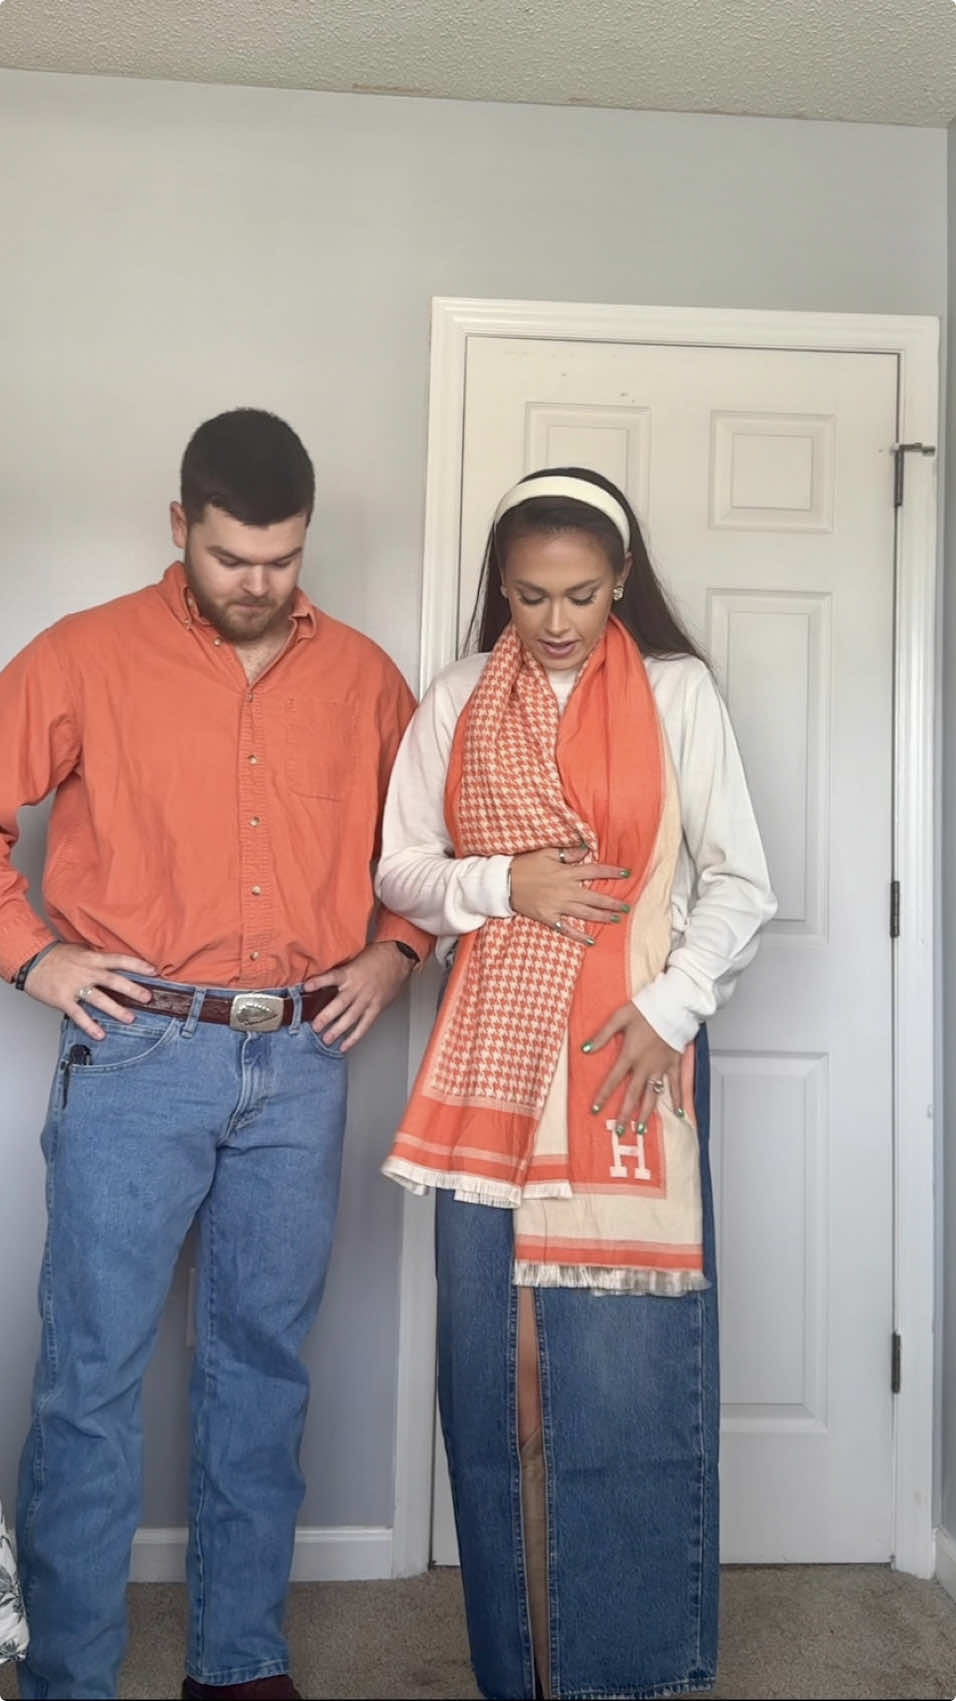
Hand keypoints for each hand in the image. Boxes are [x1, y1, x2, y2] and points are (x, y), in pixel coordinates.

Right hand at [25, 943, 156, 1040]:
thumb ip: (98, 958)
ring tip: (131, 1019)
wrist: (31, 960)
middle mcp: (87, 971)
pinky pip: (79, 1015)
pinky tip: (101, 1034)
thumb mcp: (81, 951)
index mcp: (92, 958)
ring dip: (117, 1010)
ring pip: (100, 999)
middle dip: (133, 990)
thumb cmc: (57, 956)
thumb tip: (117, 963)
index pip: (120, 960)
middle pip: (114, 981)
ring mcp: (75, 986)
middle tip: (148, 998)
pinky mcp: (64, 1000)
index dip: (138, 965)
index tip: (154, 971)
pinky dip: (90, 1026)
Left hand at [303, 941, 413, 1053]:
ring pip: (351, 1017)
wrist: (398, 958)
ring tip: (326, 1040)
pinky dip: (354, 1037)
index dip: (318, 982)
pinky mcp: (376, 1007)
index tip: (305, 988)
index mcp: (350, 973)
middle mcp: (358, 987)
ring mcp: (367, 999)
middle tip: (315, 1026)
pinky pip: (365, 1025)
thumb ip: (340, 972)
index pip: (331, 977)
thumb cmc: (376, 956)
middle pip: (340, 1004)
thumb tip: (322, 982)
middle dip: (326, 1016)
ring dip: (338, 1030)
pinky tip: (345, 1045)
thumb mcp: (355, 959)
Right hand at [509, 846, 630, 943]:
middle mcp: (566, 890)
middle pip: (595, 897)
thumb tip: (586, 850)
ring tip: (616, 919)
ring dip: (602, 917)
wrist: (504, 882)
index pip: (595, 871)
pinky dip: (579, 936)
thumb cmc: (525, 865)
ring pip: (585, 913)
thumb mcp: (546, 853)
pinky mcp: (549, 918)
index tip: (627, 874)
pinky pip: (567, 929)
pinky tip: (591, 941)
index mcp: (566, 873)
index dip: (612, 872)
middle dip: (612, 902)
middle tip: (627, 906)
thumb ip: (568, 853)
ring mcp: (558, 906)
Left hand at [583, 1004, 683, 1127]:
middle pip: (633, 1095)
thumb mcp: (619, 1018)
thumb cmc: (646, 1010)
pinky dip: (678, 1099)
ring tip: (641, 1130)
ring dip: (646, 1114)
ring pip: (652, 1095)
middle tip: (619, 1132)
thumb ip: (602, 1035)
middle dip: (625, 1115)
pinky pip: (676, 1085)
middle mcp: (645, 1066)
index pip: (613, 1080)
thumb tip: (584, 1049)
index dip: (603, 1095)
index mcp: (630, 1055)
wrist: (674, 1006)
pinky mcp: (674, 1064)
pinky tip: (678, 1112)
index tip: (595, 1110)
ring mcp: (661, 1067)